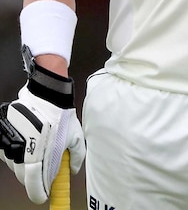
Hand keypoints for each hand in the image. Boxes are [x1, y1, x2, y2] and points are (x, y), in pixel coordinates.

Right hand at [0, 64, 84, 203]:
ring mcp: (12, 143)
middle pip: (24, 177)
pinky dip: (17, 154)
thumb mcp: (76, 138)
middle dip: (34, 179)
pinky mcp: (4, 135)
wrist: (47, 95)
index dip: (38, 193)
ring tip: (38, 154)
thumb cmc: (61, 115)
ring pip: (15, 165)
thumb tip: (71, 170)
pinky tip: (28, 146)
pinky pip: (8, 152)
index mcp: (41, 155)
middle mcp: (23, 152)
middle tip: (44, 176)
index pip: (35, 184)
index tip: (43, 196)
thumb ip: (75, 157)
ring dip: (25, 166)